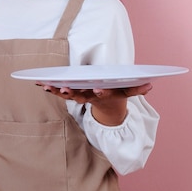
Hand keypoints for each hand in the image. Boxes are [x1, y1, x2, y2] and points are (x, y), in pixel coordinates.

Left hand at [37, 82, 152, 125]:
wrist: (108, 107)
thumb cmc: (116, 92)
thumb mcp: (127, 91)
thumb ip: (137, 89)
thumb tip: (150, 85)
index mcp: (105, 95)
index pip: (102, 94)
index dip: (100, 93)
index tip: (97, 89)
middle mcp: (91, 97)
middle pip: (80, 96)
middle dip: (72, 92)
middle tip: (64, 88)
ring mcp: (80, 97)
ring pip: (68, 95)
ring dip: (57, 91)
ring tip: (47, 85)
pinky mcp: (71, 95)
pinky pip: (60, 92)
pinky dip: (51, 88)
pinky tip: (41, 83)